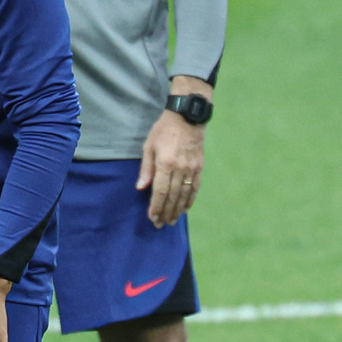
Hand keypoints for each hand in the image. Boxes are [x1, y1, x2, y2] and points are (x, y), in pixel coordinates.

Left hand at [137, 98, 206, 226]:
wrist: (188, 117)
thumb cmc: (163, 130)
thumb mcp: (149, 146)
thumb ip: (146, 168)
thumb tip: (141, 188)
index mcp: (166, 163)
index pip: (161, 191)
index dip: (156, 206)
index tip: (153, 218)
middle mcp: (181, 168)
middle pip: (173, 196)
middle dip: (166, 212)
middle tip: (161, 224)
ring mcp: (192, 168)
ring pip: (185, 194)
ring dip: (178, 210)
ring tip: (172, 221)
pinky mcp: (200, 166)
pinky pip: (195, 187)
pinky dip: (190, 200)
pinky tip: (185, 208)